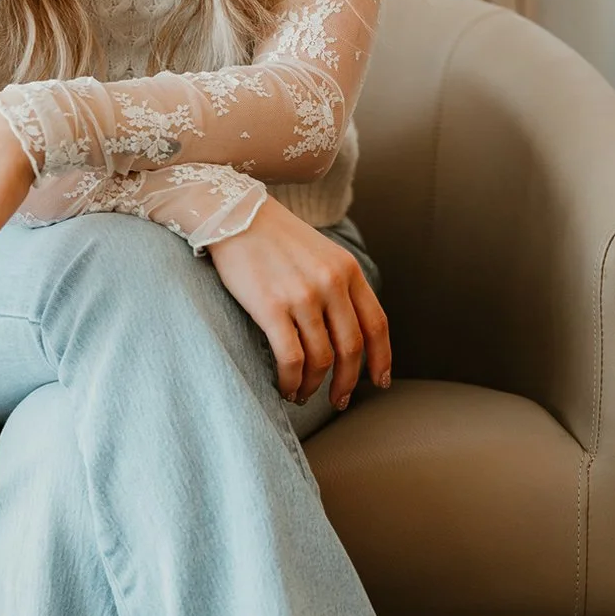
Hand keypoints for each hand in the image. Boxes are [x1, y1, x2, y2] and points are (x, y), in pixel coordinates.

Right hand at [205, 196, 391, 407]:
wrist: (233, 214)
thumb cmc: (275, 238)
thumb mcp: (321, 253)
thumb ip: (339, 286)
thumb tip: (348, 333)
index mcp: (348, 270)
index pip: (376, 324)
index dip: (381, 359)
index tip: (380, 381)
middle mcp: (331, 283)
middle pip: (352, 348)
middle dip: (348, 382)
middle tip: (338, 401)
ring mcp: (303, 295)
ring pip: (321, 359)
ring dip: (314, 386)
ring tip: (302, 394)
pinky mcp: (272, 307)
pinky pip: (291, 358)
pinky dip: (291, 381)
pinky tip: (285, 387)